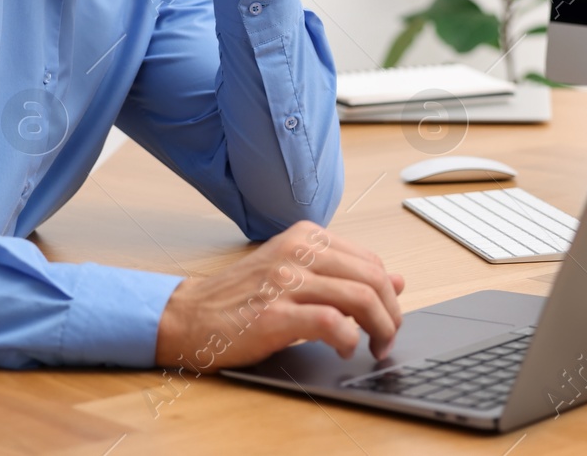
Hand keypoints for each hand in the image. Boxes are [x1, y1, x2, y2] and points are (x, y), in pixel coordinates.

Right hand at [154, 221, 405, 370]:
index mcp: (305, 236)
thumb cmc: (241, 298)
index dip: (389, 292)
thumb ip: (343, 274)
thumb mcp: (295, 273)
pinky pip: (332, 323)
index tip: (389, 315)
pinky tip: (345, 350)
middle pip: (372, 277)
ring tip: (375, 347)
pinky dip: (349, 339)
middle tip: (388, 337)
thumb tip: (398, 280)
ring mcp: (285, 281)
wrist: (189, 316)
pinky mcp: (275, 314)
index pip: (369, 259)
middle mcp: (297, 252)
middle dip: (391, 313)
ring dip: (379, 329)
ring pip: (360, 297)